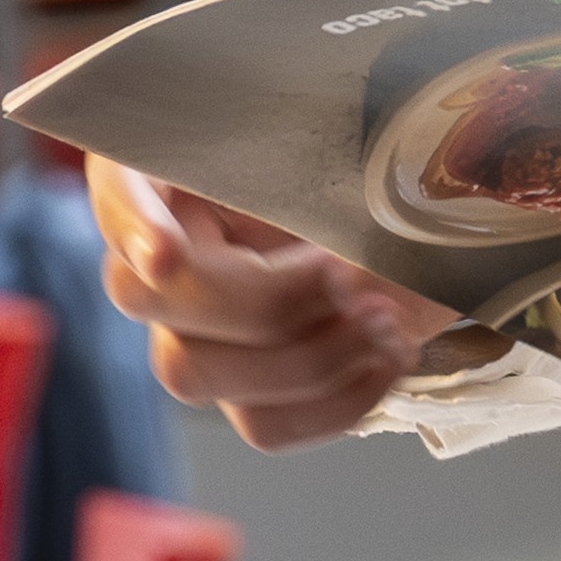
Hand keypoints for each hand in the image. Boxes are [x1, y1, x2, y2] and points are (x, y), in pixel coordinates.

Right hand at [86, 160, 464, 451]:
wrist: (444, 218)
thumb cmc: (392, 158)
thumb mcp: (362, 135)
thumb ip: (321, 166)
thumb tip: (331, 252)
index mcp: (177, 166)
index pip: (116, 187)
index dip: (131, 224)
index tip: (168, 254)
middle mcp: (165, 250)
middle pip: (147, 297)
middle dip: (262, 298)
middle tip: (347, 273)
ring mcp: (197, 331)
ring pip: (192, 373)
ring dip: (304, 356)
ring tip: (384, 319)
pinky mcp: (247, 390)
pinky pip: (263, 424)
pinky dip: (332, 403)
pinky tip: (386, 359)